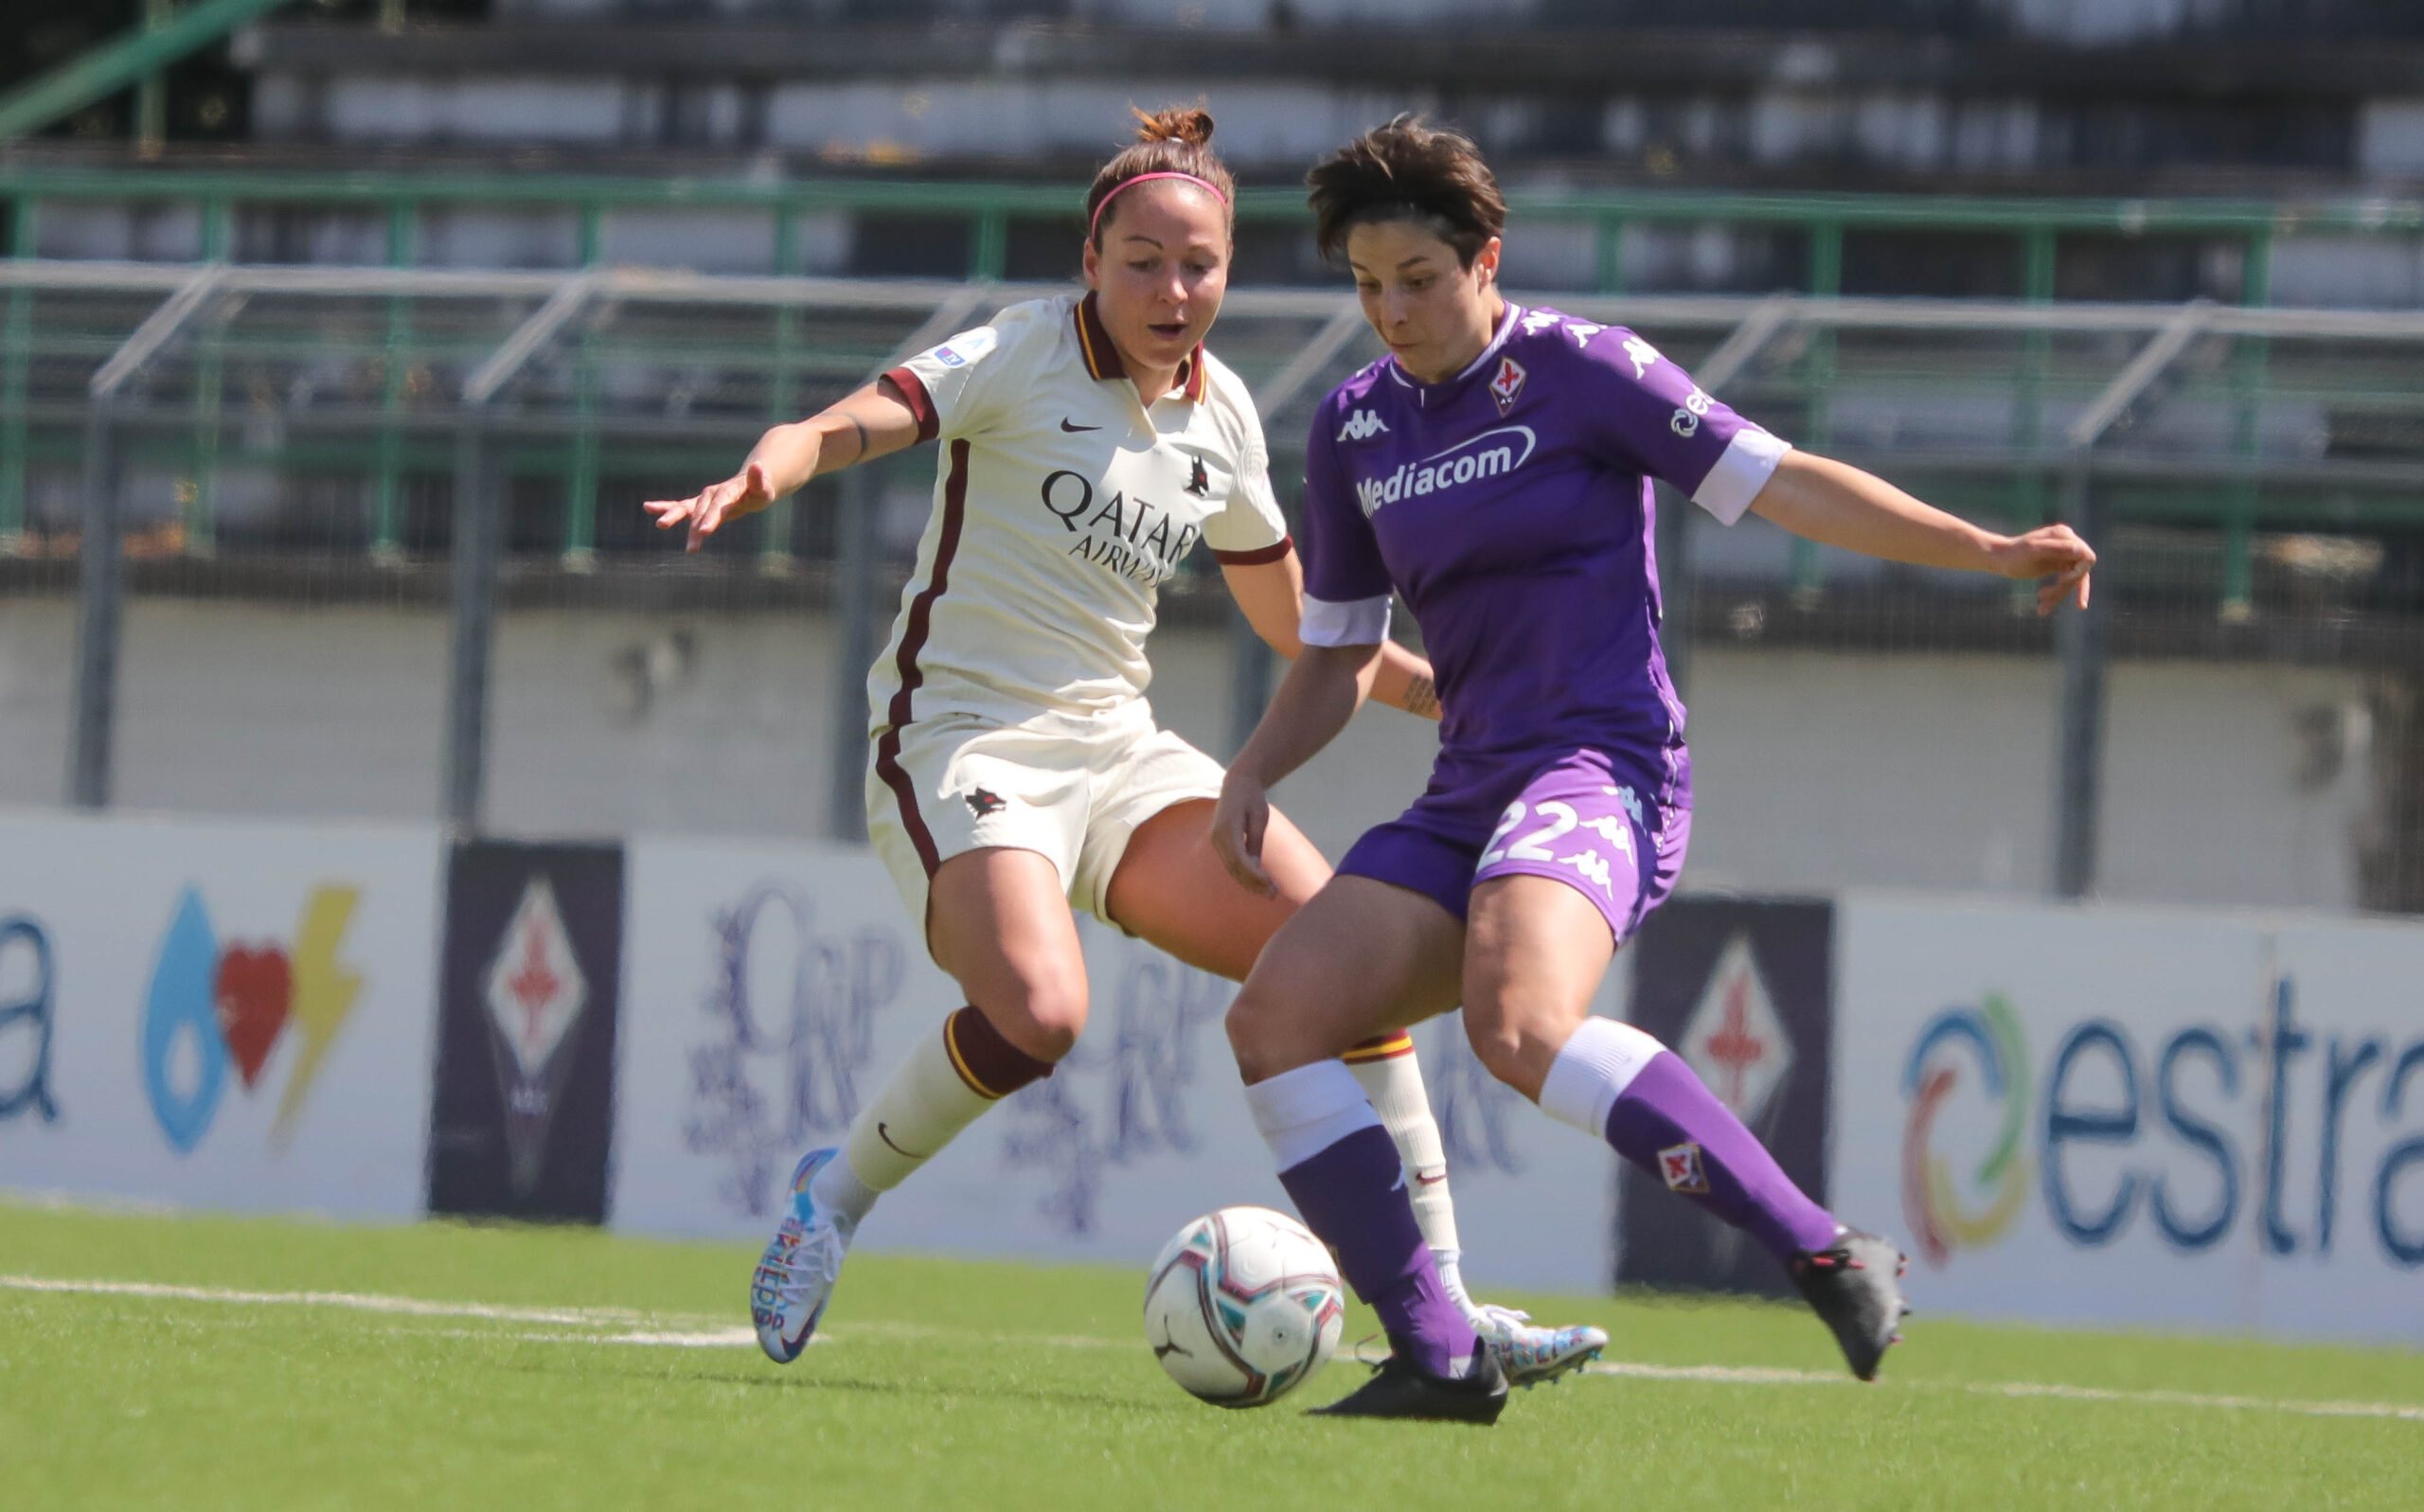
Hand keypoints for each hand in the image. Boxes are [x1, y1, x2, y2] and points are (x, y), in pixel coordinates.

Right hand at [642, 460, 781, 553]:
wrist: (749, 485)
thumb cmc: (759, 492)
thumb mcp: (764, 489)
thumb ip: (759, 480)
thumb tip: (757, 464)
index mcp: (729, 492)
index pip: (719, 505)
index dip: (711, 517)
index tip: (705, 531)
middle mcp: (712, 494)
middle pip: (700, 509)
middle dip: (693, 524)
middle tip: (684, 536)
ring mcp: (703, 499)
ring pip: (686, 508)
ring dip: (674, 517)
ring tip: (660, 524)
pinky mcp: (698, 505)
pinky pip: (680, 506)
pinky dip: (665, 507)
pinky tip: (647, 507)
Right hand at [1209, 774, 1275, 898]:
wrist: (1237, 783)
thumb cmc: (1252, 797)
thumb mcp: (1260, 817)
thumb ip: (1256, 841)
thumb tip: (1255, 865)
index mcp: (1228, 829)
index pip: (1240, 859)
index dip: (1254, 875)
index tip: (1270, 885)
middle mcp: (1217, 837)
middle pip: (1234, 867)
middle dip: (1253, 883)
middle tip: (1273, 895)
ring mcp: (1215, 840)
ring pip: (1231, 868)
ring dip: (1248, 882)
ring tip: (1267, 892)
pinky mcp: (1218, 842)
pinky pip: (1230, 863)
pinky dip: (1243, 874)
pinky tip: (1256, 882)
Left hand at [1991, 523, 2095, 615]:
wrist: (1998, 559)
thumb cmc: (2013, 555)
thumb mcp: (2034, 551)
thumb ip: (2056, 549)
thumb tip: (2081, 550)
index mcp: (2064, 535)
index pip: (2086, 557)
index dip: (2079, 572)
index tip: (2063, 580)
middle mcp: (2068, 542)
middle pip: (2078, 572)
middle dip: (2064, 588)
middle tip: (2043, 599)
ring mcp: (2065, 554)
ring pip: (2072, 580)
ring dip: (2058, 595)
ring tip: (2042, 610)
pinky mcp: (2060, 565)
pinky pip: (2066, 583)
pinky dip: (2057, 594)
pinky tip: (2044, 607)